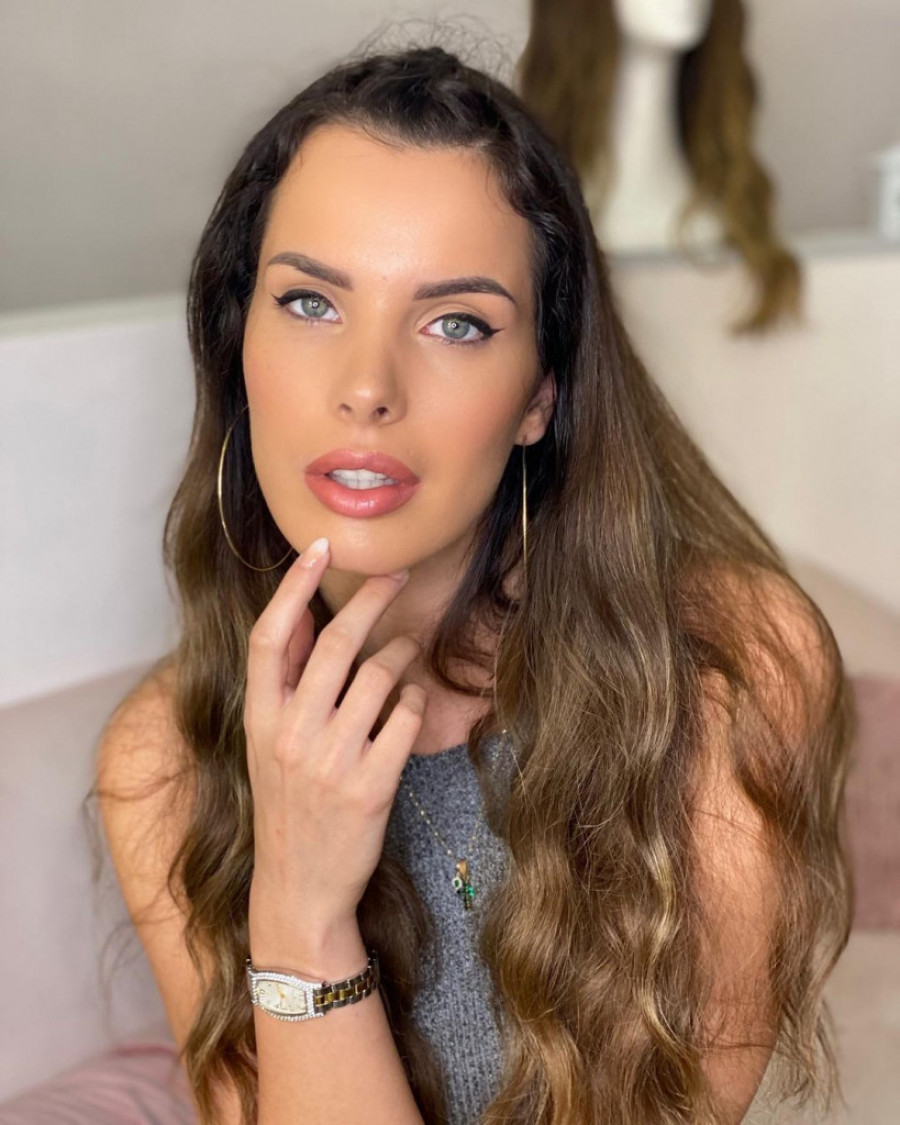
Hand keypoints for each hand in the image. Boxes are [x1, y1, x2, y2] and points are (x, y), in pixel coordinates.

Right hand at [245, 537, 426, 951]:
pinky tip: (414, 701)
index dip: (292, 587)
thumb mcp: (268, 746)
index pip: (268, 638)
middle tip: (397, 576)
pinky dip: (416, 700)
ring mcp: (332, 761)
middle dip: (370, 599)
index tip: (317, 547)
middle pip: (333, 643)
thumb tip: (296, 618)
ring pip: (377, 676)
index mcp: (260, 720)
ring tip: (409, 647)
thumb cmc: (287, 807)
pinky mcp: (372, 785)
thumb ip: (282, 685)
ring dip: (400, 652)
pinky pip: (406, 719)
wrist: (299, 889)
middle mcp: (291, 734)